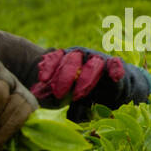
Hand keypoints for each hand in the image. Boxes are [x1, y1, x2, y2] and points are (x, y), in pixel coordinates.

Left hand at [30, 47, 150, 121]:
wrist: (110, 90)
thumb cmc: (82, 89)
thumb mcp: (65, 91)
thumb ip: (52, 90)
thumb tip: (35, 94)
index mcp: (67, 58)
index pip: (56, 57)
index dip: (49, 66)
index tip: (43, 79)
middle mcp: (82, 55)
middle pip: (72, 59)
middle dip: (64, 76)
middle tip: (58, 94)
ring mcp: (99, 59)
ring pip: (93, 63)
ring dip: (85, 78)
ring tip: (77, 95)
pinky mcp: (116, 66)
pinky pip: (116, 64)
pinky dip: (116, 69)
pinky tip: (114, 76)